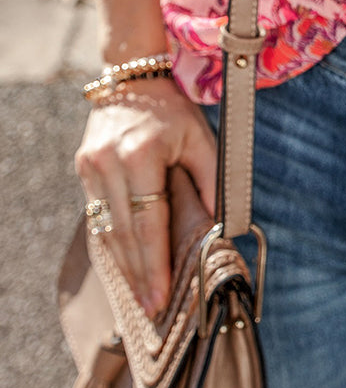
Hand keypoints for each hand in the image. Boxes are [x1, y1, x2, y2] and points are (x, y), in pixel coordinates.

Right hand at [75, 77, 216, 317]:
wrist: (132, 79)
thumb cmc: (173, 110)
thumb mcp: (201, 138)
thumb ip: (211, 180)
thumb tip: (220, 226)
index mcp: (140, 154)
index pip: (148, 222)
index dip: (154, 263)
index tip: (161, 296)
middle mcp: (109, 163)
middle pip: (124, 233)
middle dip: (138, 274)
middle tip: (151, 308)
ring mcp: (91, 167)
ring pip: (106, 229)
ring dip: (123, 265)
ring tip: (140, 295)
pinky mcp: (83, 170)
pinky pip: (98, 216)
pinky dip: (112, 243)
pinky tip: (125, 264)